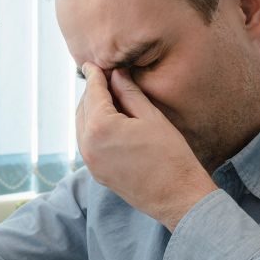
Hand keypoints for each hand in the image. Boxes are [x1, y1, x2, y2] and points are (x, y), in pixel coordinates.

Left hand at [76, 64, 216, 230]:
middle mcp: (88, 145)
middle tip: (106, 77)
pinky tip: (109, 121)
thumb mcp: (151, 117)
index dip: (95, 75)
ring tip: (108, 97)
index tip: (94, 63)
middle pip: (83, 108)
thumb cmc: (171, 155)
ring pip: (82, 126)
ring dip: (91, 109)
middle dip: (93, 91)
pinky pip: (87, 142)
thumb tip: (116, 73)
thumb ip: (129, 93)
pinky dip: (93, 128)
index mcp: (100, 127)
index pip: (94, 92)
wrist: (178, 197)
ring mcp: (90, 161)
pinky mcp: (96, 172)